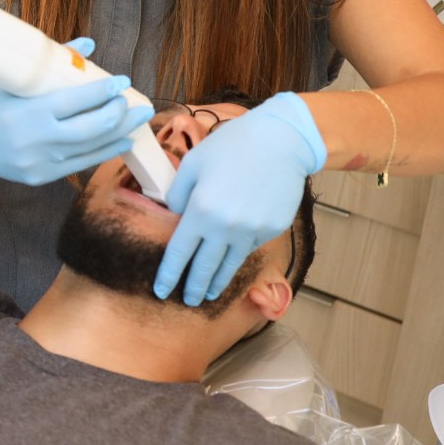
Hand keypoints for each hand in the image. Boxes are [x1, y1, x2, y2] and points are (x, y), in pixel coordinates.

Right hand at [0, 38, 154, 185]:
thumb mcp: (17, 83)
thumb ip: (54, 64)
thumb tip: (88, 45)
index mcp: (27, 112)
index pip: (74, 101)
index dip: (102, 92)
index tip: (121, 82)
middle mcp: (35, 139)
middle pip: (90, 128)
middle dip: (118, 114)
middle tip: (136, 102)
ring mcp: (40, 161)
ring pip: (91, 148)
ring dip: (120, 132)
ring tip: (138, 120)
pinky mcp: (42, 177)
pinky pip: (82, 164)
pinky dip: (106, 151)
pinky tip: (122, 141)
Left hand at [154, 92, 326, 305]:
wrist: (282, 142)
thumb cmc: (233, 146)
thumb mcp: (194, 163)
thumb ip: (178, 193)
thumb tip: (174, 215)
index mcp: (200, 211)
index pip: (179, 253)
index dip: (169, 275)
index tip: (161, 291)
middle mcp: (225, 227)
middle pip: (204, 267)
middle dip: (194, 287)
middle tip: (187, 302)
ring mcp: (251, 231)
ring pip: (229, 264)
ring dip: (217, 282)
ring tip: (209, 294)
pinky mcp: (271, 229)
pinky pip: (249, 248)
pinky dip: (238, 255)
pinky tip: (233, 260)